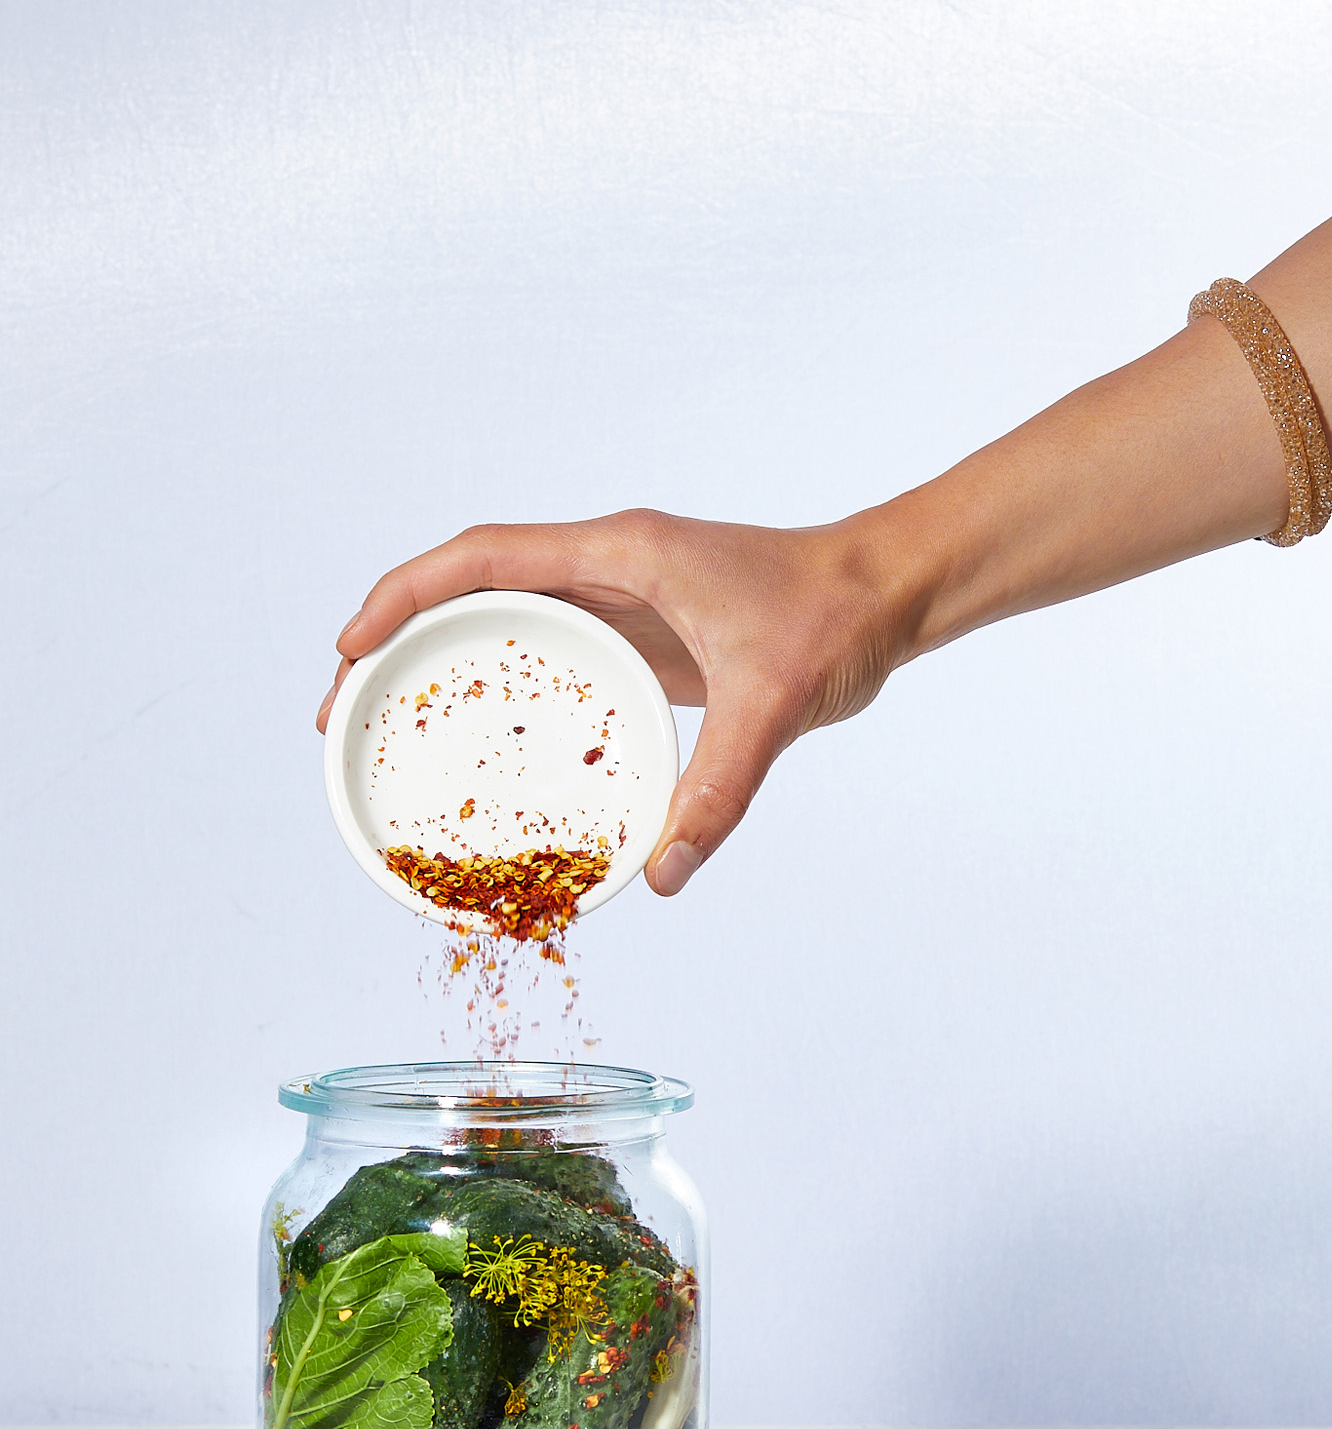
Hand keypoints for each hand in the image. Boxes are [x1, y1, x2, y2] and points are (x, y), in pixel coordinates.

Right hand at [316, 510, 913, 893]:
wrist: (888, 594)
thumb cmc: (835, 616)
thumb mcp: (774, 703)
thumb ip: (721, 786)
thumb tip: (667, 875)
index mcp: (621, 554)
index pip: (484, 557)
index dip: (405, 596)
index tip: (353, 647)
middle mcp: (609, 569)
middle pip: (471, 591)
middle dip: (398, 641)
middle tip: (346, 713)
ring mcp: (622, 602)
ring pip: (505, 622)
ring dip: (444, 666)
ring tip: (393, 732)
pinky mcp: (642, 638)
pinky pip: (552, 657)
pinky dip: (506, 694)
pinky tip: (492, 750)